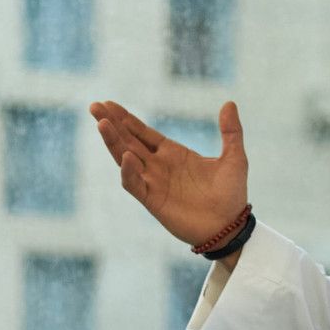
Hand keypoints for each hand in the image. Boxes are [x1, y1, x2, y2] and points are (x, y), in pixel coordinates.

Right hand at [88, 100, 248, 248]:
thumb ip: (231, 132)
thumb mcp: (234, 158)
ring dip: (113, 142)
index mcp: (172, 153)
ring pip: (125, 159)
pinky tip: (126, 157)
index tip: (109, 103)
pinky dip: (129, 172)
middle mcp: (158, 166)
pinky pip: (135, 185)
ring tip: (102, 124)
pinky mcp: (153, 201)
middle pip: (128, 141)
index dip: (126, 118)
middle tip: (95, 106)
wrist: (230, 227)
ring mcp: (153, 183)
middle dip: (111, 124)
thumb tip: (229, 103)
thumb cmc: (232, 194)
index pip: (142, 132)